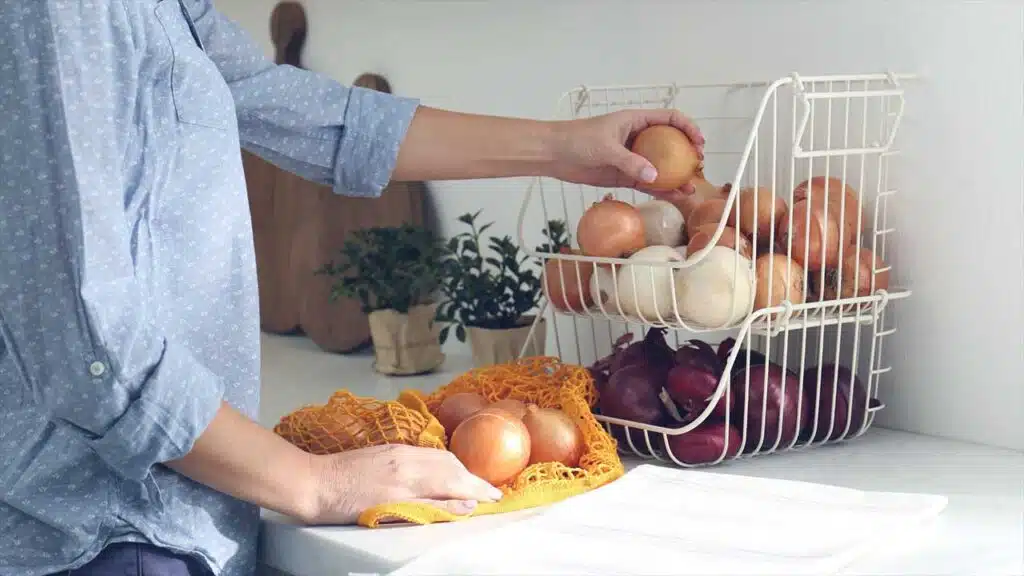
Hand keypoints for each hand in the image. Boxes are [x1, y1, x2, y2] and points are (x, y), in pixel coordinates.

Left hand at [304, 444, 502, 524]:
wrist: (311, 481)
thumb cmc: (343, 505)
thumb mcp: (386, 513)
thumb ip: (428, 507)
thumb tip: (465, 505)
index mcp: (409, 478)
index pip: (455, 482)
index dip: (478, 491)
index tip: (496, 498)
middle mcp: (408, 460)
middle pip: (452, 467)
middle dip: (475, 480)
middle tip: (492, 493)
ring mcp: (399, 451)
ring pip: (441, 457)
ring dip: (461, 470)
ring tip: (472, 484)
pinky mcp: (390, 448)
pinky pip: (427, 453)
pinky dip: (444, 462)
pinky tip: (444, 470)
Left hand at [548, 108, 704, 194]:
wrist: (554, 154)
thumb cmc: (577, 140)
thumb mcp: (606, 148)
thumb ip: (630, 162)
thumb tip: (653, 177)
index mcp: (635, 121)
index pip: (669, 118)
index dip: (688, 127)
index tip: (699, 142)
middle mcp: (637, 138)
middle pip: (669, 144)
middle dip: (686, 155)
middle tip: (697, 167)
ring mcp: (632, 158)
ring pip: (660, 167)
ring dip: (675, 177)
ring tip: (689, 188)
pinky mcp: (623, 175)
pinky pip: (646, 183)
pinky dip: (659, 190)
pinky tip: (672, 197)